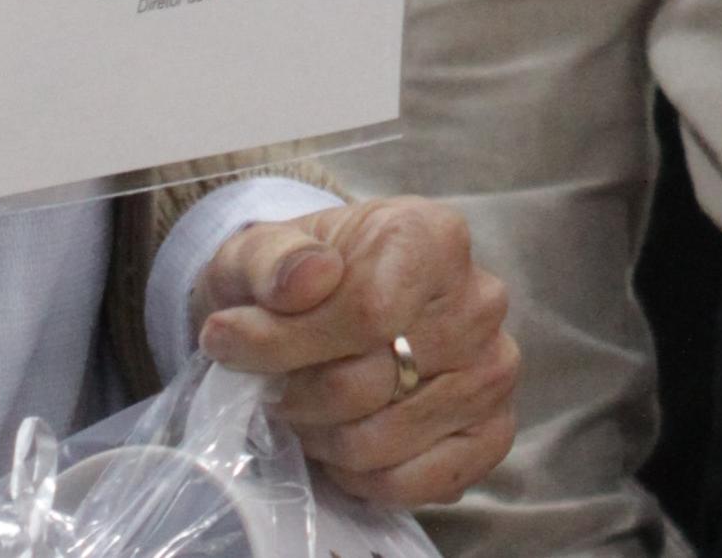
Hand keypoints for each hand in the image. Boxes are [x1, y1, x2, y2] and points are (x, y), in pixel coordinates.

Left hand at [193, 199, 515, 515]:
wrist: (321, 313)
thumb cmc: (292, 283)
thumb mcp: (258, 255)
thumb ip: (271, 259)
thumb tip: (307, 278)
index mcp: (432, 237)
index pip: (370, 309)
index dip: (289, 343)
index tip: (228, 343)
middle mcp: (478, 301)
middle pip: (373, 381)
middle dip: (299, 396)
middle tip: (271, 388)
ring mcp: (493, 371)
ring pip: (384, 439)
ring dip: (323, 438)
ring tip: (304, 412)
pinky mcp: (492, 431)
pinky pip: (416, 483)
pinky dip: (361, 479)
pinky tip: (339, 446)